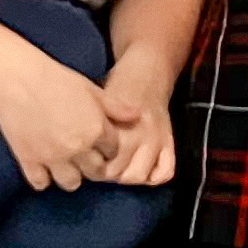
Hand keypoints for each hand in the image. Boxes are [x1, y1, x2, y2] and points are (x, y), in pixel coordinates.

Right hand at [0, 54, 126, 191]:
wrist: (17, 79)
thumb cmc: (57, 80)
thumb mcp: (91, 90)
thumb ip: (115, 107)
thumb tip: (137, 116)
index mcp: (96, 130)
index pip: (114, 152)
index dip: (109, 148)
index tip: (103, 145)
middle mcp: (78, 148)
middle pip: (96, 172)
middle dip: (94, 167)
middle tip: (87, 158)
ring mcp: (53, 157)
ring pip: (71, 183)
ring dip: (71, 176)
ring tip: (67, 165)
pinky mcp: (30, 161)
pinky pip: (41, 183)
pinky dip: (43, 178)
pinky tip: (44, 168)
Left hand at [97, 62, 177, 187]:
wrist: (147, 71)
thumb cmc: (116, 86)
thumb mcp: (97, 103)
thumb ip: (91, 129)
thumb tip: (79, 157)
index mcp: (116, 126)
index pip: (102, 164)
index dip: (90, 167)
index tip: (86, 161)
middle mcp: (138, 135)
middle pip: (119, 174)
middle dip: (107, 174)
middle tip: (100, 166)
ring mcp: (156, 140)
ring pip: (139, 176)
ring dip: (127, 177)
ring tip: (119, 169)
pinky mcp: (168, 141)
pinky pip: (166, 171)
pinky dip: (154, 177)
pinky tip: (143, 171)